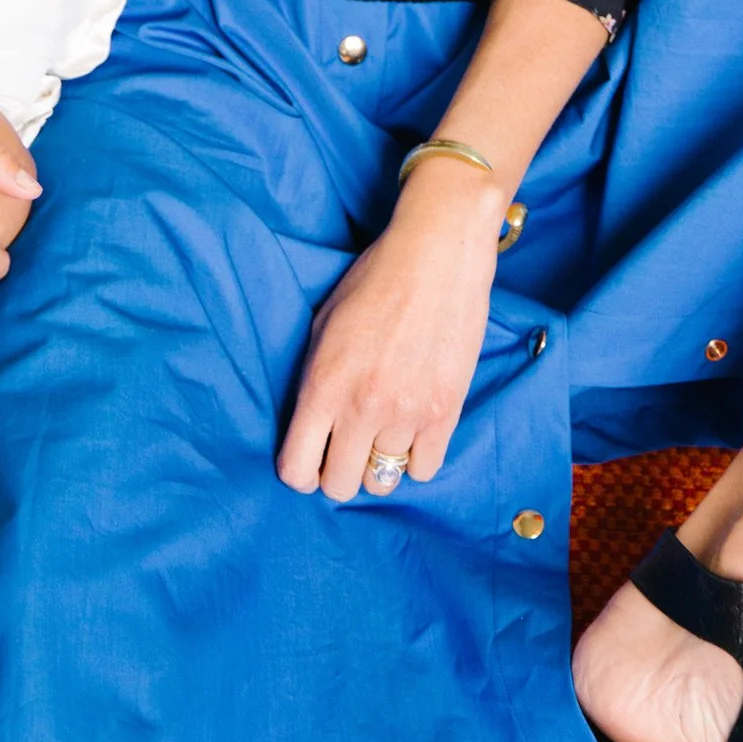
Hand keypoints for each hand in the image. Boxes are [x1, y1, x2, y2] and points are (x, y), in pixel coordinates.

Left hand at [276, 159, 506, 502]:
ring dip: (378, 462)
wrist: (437, 255)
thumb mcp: (323, 324)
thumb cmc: (375, 280)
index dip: (299, 472)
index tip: (309, 460)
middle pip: (339, 487)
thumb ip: (314, 381)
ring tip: (382, 432)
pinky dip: (415, 456)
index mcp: (323, 384)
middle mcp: (362, 407)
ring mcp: (407, 413)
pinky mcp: (446, 413)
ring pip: (383, 481)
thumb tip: (311, 429)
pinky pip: (424, 469)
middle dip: (338, 472)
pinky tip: (412, 428)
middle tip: (347, 446)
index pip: (297, 470)